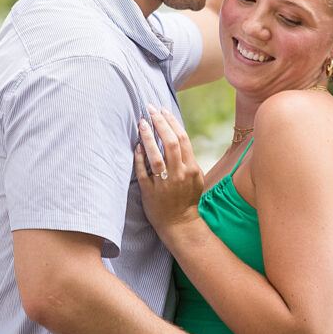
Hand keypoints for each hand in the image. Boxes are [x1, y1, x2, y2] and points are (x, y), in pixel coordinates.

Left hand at [133, 108, 204, 240]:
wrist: (180, 224)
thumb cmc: (187, 197)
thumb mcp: (195, 176)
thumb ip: (188, 157)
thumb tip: (176, 134)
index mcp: (190, 168)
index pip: (182, 138)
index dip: (172, 121)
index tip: (162, 109)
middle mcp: (178, 175)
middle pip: (170, 143)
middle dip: (160, 123)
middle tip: (150, 109)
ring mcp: (164, 184)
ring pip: (156, 157)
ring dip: (148, 137)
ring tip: (142, 122)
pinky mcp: (150, 193)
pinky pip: (143, 173)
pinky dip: (139, 158)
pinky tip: (136, 146)